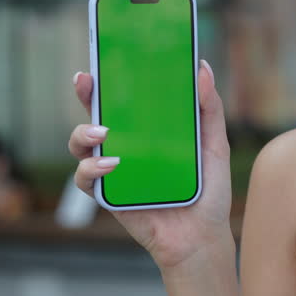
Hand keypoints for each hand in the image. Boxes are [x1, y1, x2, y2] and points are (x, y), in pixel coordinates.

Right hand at [66, 61, 235, 269]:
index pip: (124, 98)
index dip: (109, 77)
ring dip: (82, 133)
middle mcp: (125, 145)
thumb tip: (202, 67)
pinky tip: (111, 164)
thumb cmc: (208, 190)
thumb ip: (209, 108)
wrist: (201, 236)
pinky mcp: (107, 195)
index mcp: (148, 129)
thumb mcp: (214, 144)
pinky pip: (85, 178)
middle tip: (85, 81)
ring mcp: (113, 169)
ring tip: (102, 132)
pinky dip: (91, 169)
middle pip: (95, 113)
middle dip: (86, 94)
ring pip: (80, 144)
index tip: (102, 59)